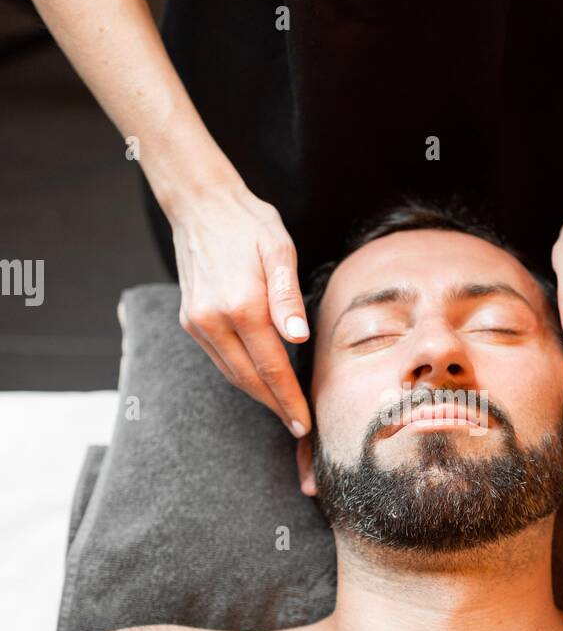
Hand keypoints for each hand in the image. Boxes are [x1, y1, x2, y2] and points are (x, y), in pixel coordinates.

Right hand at [170, 182, 311, 434]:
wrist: (200, 204)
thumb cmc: (248, 222)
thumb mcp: (279, 249)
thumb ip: (288, 297)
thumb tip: (297, 339)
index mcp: (241, 305)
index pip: (272, 367)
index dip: (289, 399)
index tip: (304, 423)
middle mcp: (213, 320)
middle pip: (249, 379)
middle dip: (275, 406)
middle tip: (298, 426)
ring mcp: (196, 322)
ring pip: (231, 373)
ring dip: (258, 394)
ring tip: (284, 408)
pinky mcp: (189, 320)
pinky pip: (219, 358)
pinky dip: (241, 374)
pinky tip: (260, 379)